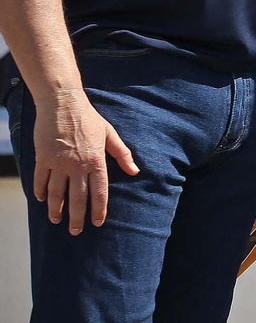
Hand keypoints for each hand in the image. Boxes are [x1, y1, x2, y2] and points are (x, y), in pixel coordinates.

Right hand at [33, 90, 138, 234]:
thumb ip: (122, 154)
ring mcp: (58, 163)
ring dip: (56, 209)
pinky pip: (41, 180)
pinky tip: (41, 200)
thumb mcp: (110, 134)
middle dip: (77, 217)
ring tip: (56, 221)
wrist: (63, 103)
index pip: (99, 192)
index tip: (97, 223)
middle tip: (76, 232)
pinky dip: (40, 191)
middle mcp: (77, 165)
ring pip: (57, 193)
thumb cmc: (89, 118)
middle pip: (77, 197)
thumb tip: (135, 171)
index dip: (99, 209)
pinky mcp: (43, 158)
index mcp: (96, 161)